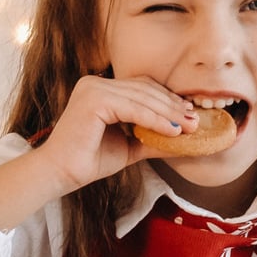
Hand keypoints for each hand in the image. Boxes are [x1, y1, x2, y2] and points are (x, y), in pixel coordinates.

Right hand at [36, 75, 196, 193]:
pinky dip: (156, 119)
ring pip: (142, 98)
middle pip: (144, 90)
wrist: (60, 173)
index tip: (189, 114)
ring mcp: (93, 88)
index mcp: (100, 88)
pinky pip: (133, 108)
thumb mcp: (129, 145)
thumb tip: (183, 139)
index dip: (167, 99)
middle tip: (196, 121)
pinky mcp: (93, 100)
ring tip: (190, 127)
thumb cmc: (88, 160)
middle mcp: (95, 83)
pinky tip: (173, 130)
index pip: (141, 87)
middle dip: (173, 105)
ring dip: (169, 113)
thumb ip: (152, 137)